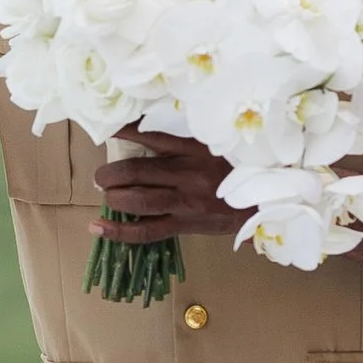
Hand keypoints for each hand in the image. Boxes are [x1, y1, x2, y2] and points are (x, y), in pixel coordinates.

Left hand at [91, 131, 238, 238]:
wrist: (265, 200)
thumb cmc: (238, 169)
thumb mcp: (216, 144)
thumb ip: (186, 140)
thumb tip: (147, 132)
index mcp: (193, 149)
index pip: (150, 136)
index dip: (123, 131)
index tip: (106, 130)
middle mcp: (186, 174)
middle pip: (135, 172)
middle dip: (109, 174)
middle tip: (101, 176)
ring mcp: (184, 202)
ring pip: (137, 201)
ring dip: (113, 198)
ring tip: (106, 194)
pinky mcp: (184, 224)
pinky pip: (147, 230)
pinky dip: (119, 231)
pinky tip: (97, 228)